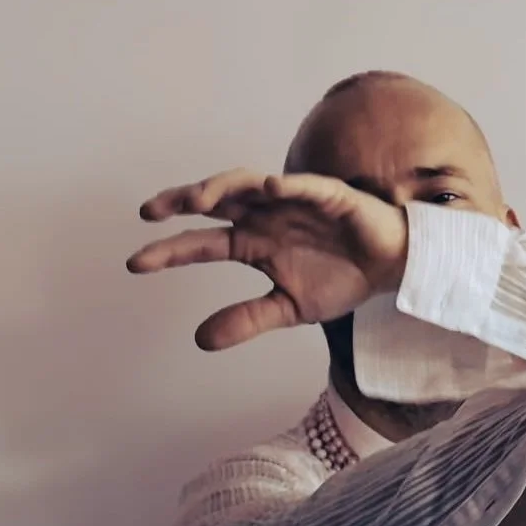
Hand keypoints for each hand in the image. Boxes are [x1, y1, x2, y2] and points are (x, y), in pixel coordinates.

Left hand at [126, 169, 408, 348]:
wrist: (389, 268)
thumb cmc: (340, 279)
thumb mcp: (289, 309)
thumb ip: (247, 320)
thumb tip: (200, 340)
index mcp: (254, 244)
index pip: (204, 243)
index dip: (170, 250)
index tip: (136, 263)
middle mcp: (266, 217)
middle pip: (215, 201)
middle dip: (181, 202)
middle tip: (150, 212)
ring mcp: (294, 202)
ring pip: (248, 184)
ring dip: (222, 187)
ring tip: (199, 200)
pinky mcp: (329, 195)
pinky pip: (304, 187)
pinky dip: (288, 186)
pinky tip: (270, 189)